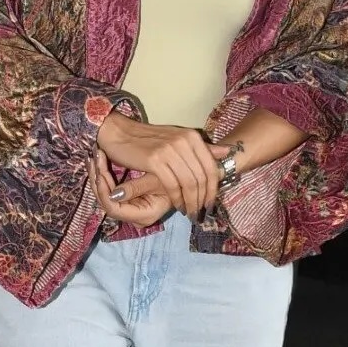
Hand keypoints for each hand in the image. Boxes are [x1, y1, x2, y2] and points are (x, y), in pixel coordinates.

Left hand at [90, 149, 173, 226]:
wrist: (182, 175)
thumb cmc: (174, 176)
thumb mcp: (155, 180)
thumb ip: (135, 188)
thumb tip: (113, 194)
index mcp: (143, 215)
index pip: (114, 209)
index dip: (104, 191)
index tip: (100, 171)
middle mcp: (134, 217)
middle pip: (106, 202)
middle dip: (98, 180)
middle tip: (93, 158)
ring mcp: (130, 210)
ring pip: (104, 196)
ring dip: (97, 176)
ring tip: (93, 156)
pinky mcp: (127, 201)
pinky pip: (109, 191)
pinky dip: (102, 176)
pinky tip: (97, 160)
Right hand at [95, 114, 225, 216]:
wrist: (119, 133)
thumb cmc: (149, 139)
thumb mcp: (179, 140)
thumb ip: (203, 148)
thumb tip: (228, 151)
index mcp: (192, 137)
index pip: (211, 167)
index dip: (213, 189)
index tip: (210, 204)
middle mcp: (184, 141)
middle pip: (202, 178)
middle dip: (202, 199)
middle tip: (200, 213)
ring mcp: (169, 150)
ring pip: (189, 184)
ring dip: (190, 202)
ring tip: (189, 213)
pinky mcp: (155, 160)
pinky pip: (172, 185)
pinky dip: (177, 199)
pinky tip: (177, 206)